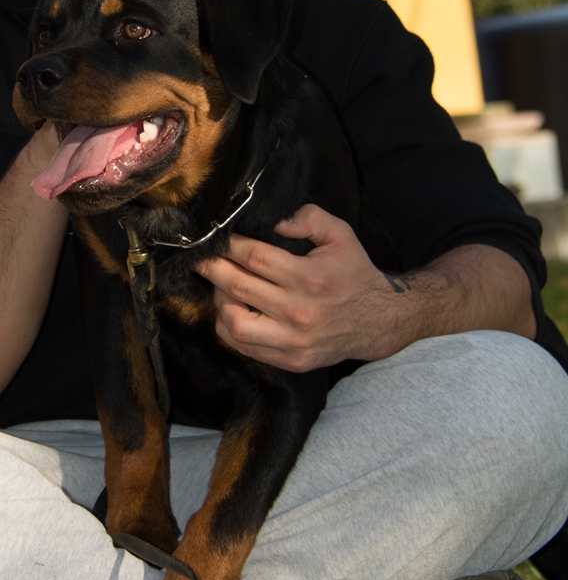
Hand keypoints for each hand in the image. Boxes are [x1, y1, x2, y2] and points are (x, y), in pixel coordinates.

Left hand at [196, 204, 396, 370]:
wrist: (378, 321)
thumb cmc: (353, 273)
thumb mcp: (341, 235)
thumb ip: (310, 218)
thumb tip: (276, 222)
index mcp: (310, 278)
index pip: (254, 258)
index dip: (229, 245)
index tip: (216, 237)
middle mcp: (299, 312)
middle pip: (238, 287)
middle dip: (212, 268)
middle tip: (201, 257)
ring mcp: (293, 341)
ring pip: (234, 323)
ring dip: (219, 300)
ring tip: (220, 284)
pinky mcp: (290, 361)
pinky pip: (244, 346)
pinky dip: (228, 326)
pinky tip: (230, 308)